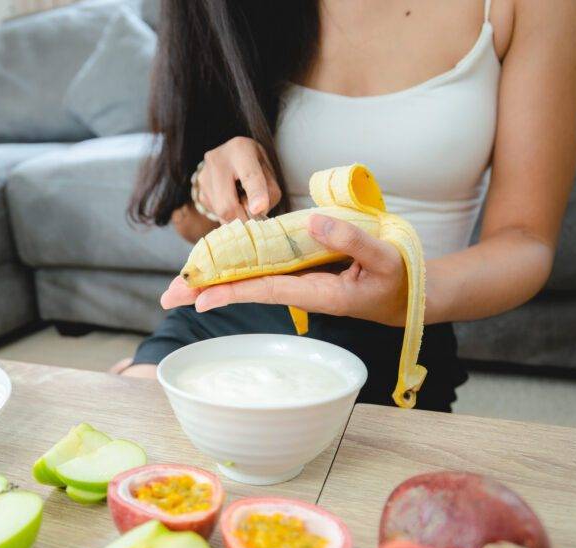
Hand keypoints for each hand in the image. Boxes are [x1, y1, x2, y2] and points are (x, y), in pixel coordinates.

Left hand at [161, 214, 409, 326]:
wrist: (408, 294)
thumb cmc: (399, 279)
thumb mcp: (384, 259)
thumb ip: (351, 239)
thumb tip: (311, 220)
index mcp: (320, 294)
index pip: (268, 290)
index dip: (234, 292)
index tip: (201, 298)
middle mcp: (302, 290)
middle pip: (248, 290)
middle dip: (208, 292)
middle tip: (166, 298)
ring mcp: (300, 282)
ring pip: (251, 281)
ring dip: (216, 282)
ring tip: (178, 286)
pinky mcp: (302, 272)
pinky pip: (264, 270)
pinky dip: (238, 270)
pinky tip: (214, 269)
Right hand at [197, 137, 281, 220]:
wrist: (231, 158)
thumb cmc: (255, 166)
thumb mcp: (269, 173)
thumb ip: (269, 193)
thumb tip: (255, 212)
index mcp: (240, 149)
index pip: (249, 176)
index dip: (255, 194)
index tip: (259, 209)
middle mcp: (218, 160)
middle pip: (227, 204)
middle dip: (243, 218)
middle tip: (254, 220)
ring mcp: (204, 176)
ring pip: (220, 212)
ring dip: (236, 216)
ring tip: (243, 202)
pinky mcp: (199, 191)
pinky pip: (215, 213)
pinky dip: (227, 214)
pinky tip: (232, 201)